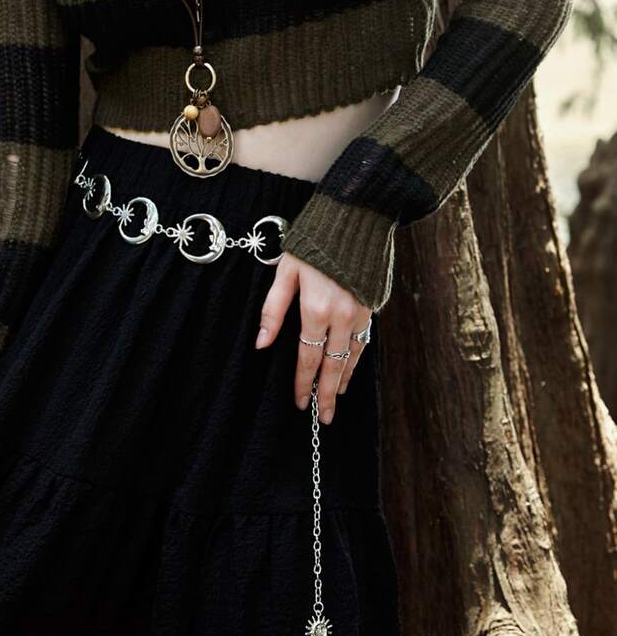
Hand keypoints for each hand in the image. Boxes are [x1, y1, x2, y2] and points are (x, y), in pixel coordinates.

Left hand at [255, 251, 371, 423]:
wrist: (357, 216)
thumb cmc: (315, 240)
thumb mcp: (286, 270)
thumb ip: (273, 309)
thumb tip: (262, 343)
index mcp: (317, 308)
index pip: (308, 357)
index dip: (303, 383)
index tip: (300, 402)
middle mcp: (342, 314)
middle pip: (334, 365)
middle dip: (327, 394)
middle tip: (324, 418)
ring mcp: (361, 311)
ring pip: (353, 355)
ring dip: (343, 379)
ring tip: (336, 397)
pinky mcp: (373, 304)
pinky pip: (364, 339)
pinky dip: (357, 357)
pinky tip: (350, 366)